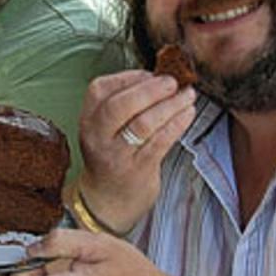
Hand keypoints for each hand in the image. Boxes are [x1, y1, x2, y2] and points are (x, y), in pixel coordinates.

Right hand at [79, 70, 195, 231]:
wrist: (106, 202)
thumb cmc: (112, 156)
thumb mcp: (105, 128)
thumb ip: (123, 103)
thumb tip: (158, 76)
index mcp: (88, 119)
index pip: (101, 89)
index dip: (129, 77)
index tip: (152, 73)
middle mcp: (97, 136)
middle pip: (121, 105)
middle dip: (151, 89)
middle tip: (173, 82)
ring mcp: (116, 155)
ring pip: (144, 123)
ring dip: (171, 105)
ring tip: (187, 96)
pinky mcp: (137, 170)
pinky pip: (161, 141)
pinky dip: (178, 124)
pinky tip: (188, 114)